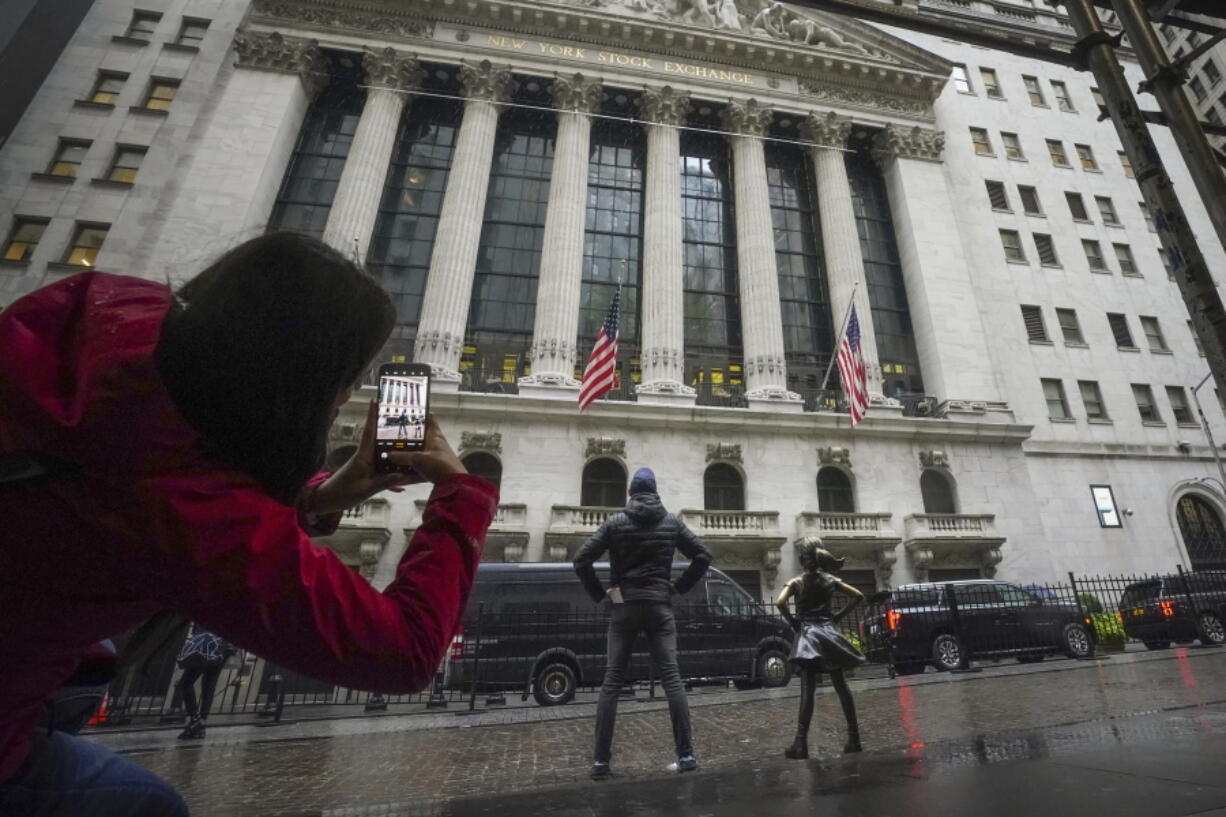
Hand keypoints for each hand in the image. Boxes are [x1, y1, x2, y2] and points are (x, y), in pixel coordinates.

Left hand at [310, 402, 464, 514]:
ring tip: (410, 443)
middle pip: (379, 439)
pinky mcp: (367, 472)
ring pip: (383, 453)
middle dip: (389, 428)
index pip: (369, 433)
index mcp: (362, 457)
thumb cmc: (343, 493)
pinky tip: (402, 477)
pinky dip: (392, 470)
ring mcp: (366, 464)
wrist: (328, 501)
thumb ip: (384, 482)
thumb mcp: (365, 490)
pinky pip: (382, 467)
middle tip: (402, 417)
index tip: (375, 401)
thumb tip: (404, 475)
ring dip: (394, 448)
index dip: (372, 417)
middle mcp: (365, 457)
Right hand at [391, 414, 466, 484]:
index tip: (414, 410)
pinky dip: (414, 466)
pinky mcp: (438, 469)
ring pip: (423, 451)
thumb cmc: (439, 466)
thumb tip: (389, 454)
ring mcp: (438, 457)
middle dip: (413, 435)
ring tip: (399, 451)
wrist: (456, 485)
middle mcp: (438, 444)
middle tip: (399, 433)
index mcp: (435, 436)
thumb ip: (402, 456)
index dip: (423, 414)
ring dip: (413, 451)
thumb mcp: (417, 459)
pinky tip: (405, 470)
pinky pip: (423, 465)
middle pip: (425, 436)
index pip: (430, 420)